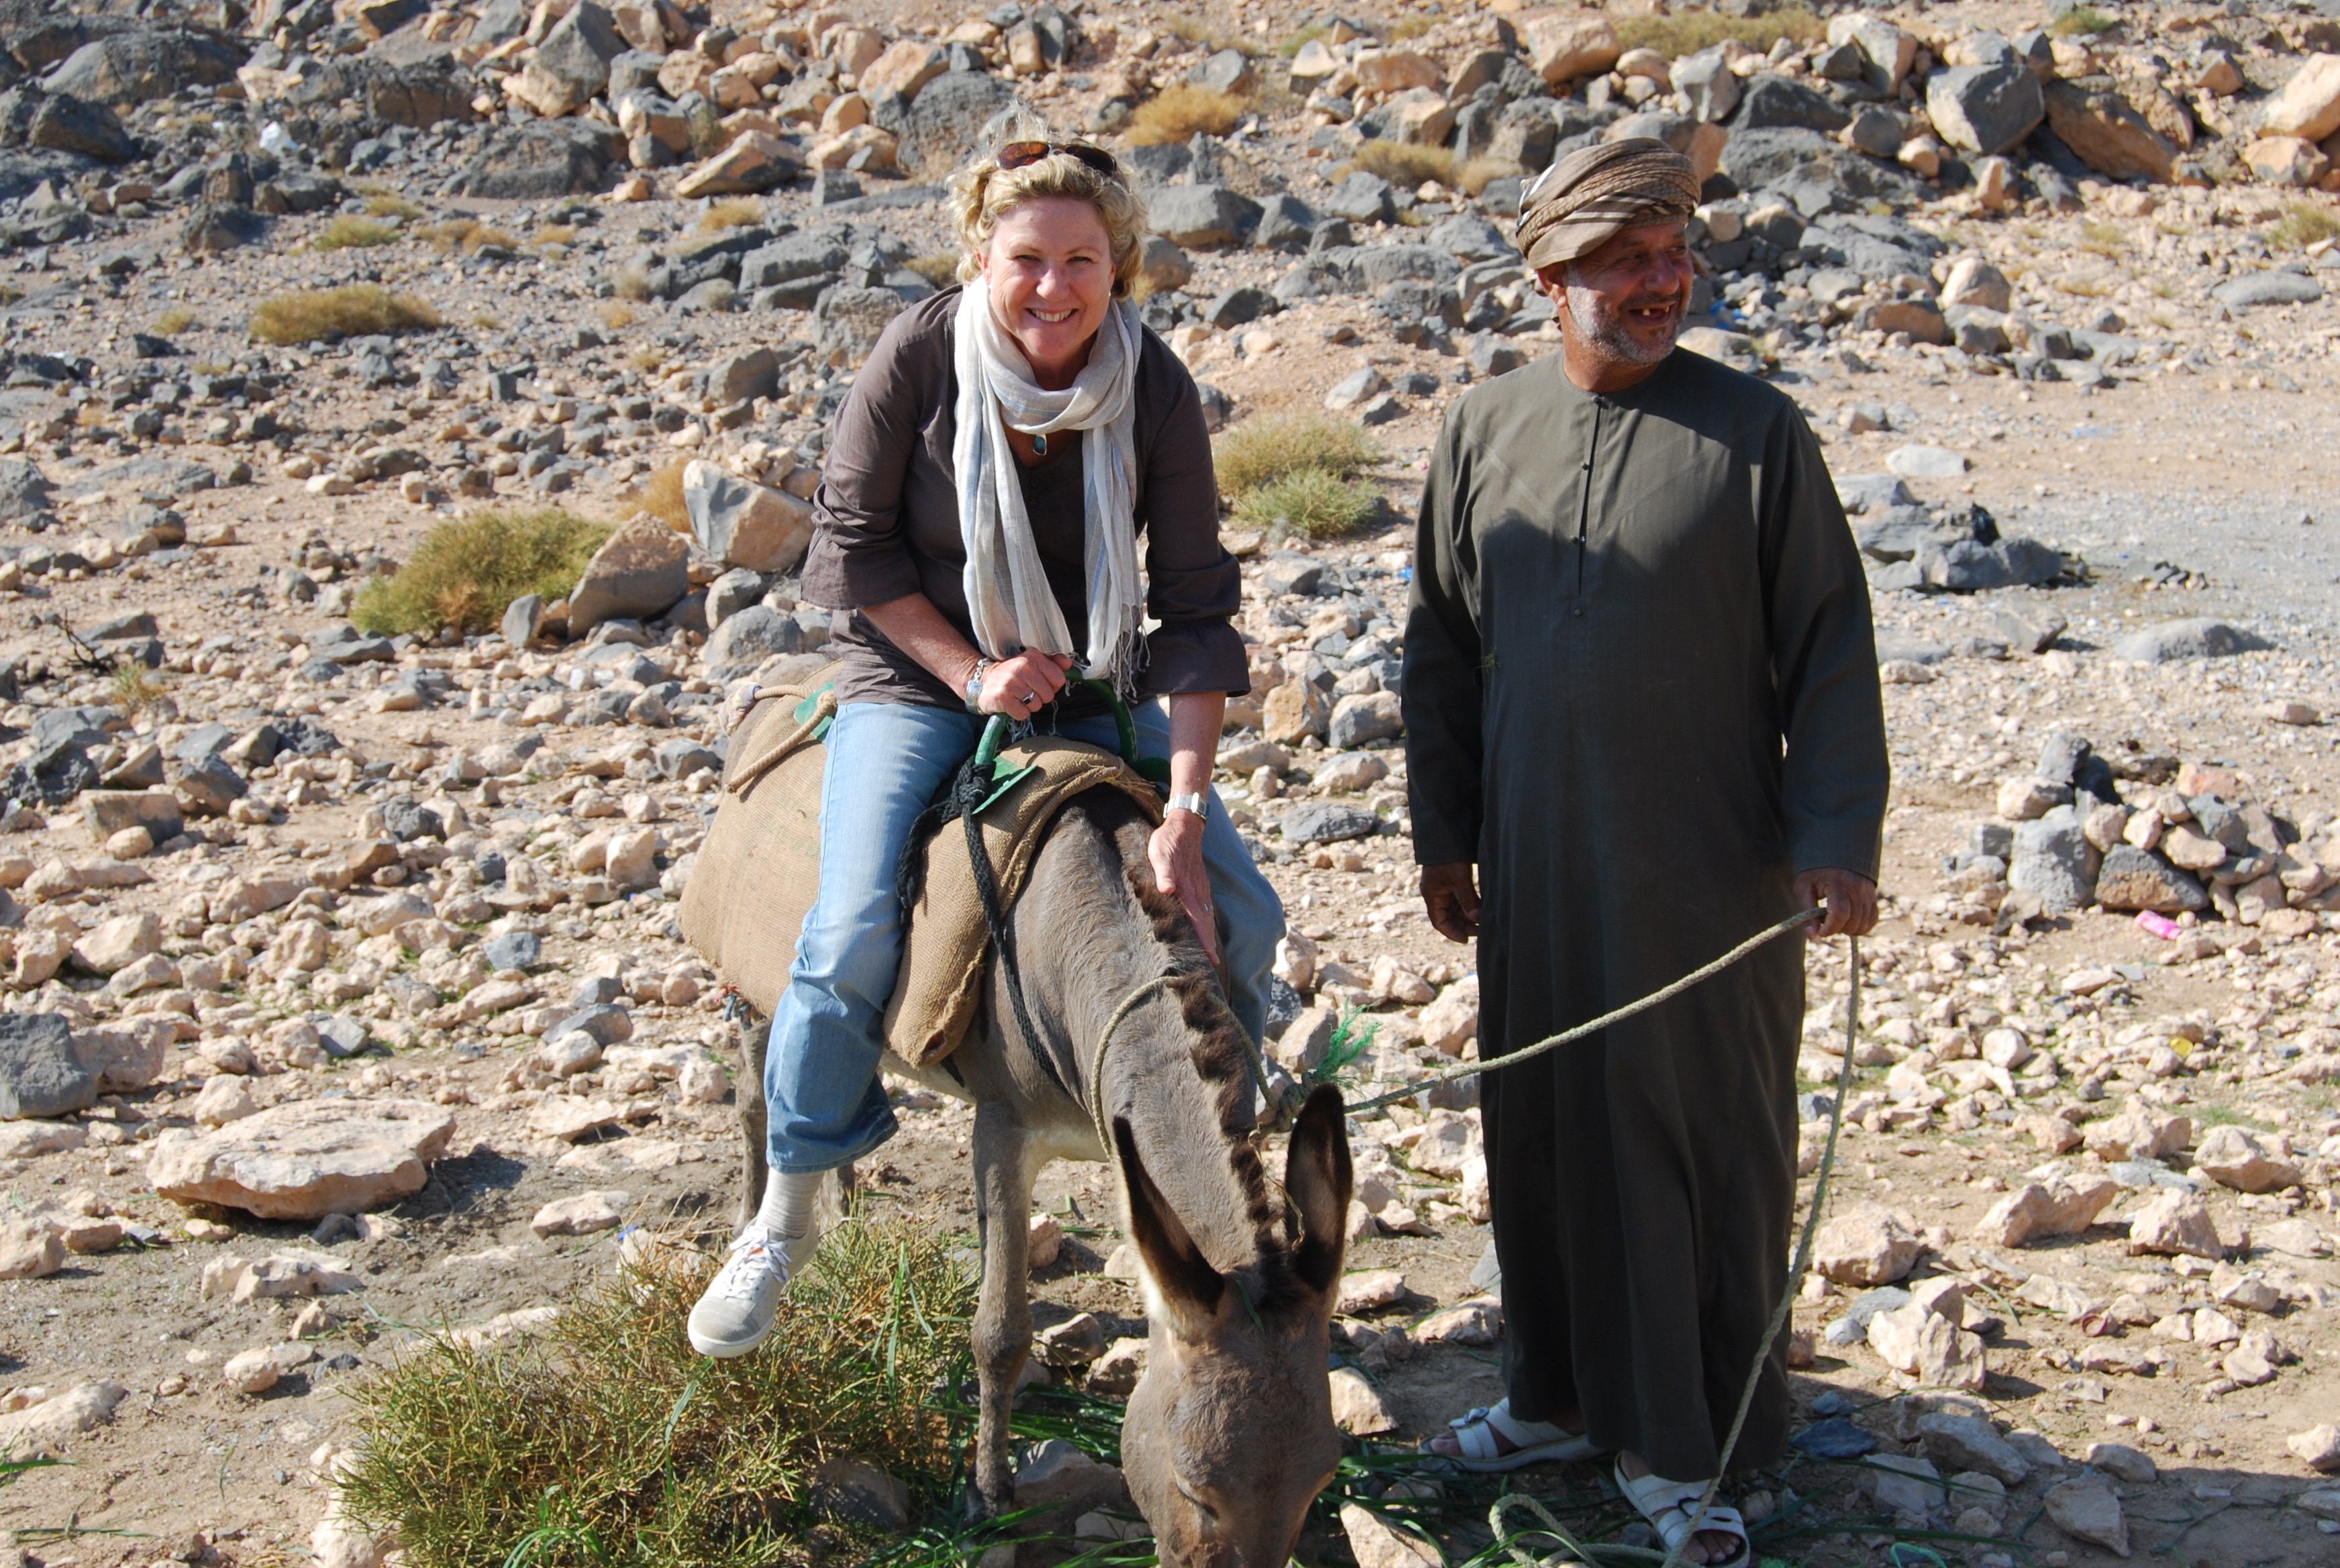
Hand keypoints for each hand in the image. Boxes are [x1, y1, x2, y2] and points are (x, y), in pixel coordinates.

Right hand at [973, 650, 1073, 719]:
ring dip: (1029, 705)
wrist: (985, 682)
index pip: (1059, 679)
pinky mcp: (1003, 698)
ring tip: (1018, 697)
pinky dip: (1018, 713)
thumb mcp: (1032, 663)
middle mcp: (1022, 667)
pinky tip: (1012, 704)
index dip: (1052, 686)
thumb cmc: (1013, 675)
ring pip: (1037, 705)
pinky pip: (1023, 714)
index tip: (1040, 684)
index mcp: (1033, 657)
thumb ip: (1052, 663)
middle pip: (1049, 695)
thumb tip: (1068, 663)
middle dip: (1040, 697)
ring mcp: (1012, 682)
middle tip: (1026, 691)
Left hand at [1149, 808, 1220, 964]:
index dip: (1203, 941)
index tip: (1211, 959)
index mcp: (1188, 889)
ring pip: (1207, 917)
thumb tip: (1166, 890)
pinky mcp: (1200, 884)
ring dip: (1209, 935)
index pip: (1197, 921)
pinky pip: (1206, 908)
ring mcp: (1201, 888)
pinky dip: (1208, 922)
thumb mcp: (1159, 855)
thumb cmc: (1168, 842)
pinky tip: (1206, 928)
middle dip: (1210, 944)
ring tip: (1212, 953)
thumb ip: (1163, 873)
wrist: (1185, 826)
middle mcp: (1198, 892)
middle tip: (1215, 965)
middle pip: (1206, 923)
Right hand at [1420, 862, 1480, 942]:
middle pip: (1449, 917)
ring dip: (1468, 916)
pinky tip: (1481, 909)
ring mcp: (1444, 888)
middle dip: (1463, 925)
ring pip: (1456, 909)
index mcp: (1432, 895)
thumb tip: (1477, 919)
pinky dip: (1470, 906)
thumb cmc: (1449, 858)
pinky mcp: (1453, 882)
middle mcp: (1436, 894)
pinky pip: (1461, 899)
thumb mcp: (1459, 880)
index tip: (1466, 939)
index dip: (1451, 932)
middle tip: (1481, 930)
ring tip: (1483, 921)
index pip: (1439, 921)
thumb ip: (1467, 900)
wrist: (1446, 836)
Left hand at [1796, 867, 1877, 938]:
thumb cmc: (1815, 872)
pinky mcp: (1873, 896)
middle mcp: (1856, 888)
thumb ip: (1808, 913)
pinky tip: (1849, 924)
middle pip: (1852, 921)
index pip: (1839, 913)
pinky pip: (1872, 919)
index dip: (1830, 928)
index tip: (1820, 931)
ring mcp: (1867, 892)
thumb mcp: (1804, 888)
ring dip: (1848, 929)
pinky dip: (1862, 927)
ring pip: (1863, 923)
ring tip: (1836, 921)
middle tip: (1825, 924)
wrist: (1834, 853)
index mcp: (1837, 883)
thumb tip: (1813, 935)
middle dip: (1837, 929)